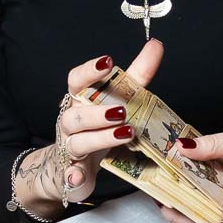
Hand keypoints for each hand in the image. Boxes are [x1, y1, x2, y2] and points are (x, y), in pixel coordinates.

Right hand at [13, 39, 162, 214]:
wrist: (67, 167)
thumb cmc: (96, 127)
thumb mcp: (116, 100)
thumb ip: (135, 75)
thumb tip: (155, 45)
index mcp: (80, 101)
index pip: (77, 81)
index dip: (90, 71)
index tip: (108, 61)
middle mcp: (71, 121)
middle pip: (77, 114)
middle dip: (98, 112)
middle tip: (122, 111)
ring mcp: (69, 147)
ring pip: (78, 141)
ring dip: (99, 138)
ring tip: (124, 134)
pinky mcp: (72, 172)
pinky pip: (70, 175)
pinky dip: (74, 176)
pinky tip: (79, 177)